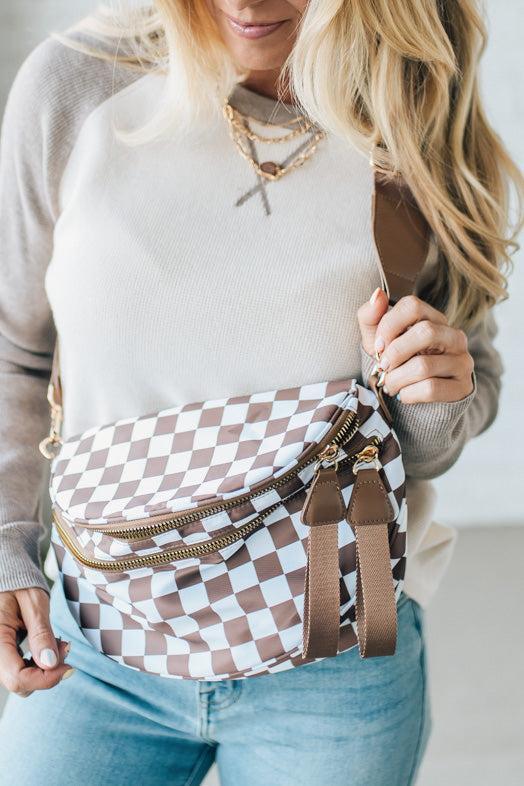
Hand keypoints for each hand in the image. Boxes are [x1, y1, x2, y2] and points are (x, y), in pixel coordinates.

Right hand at [0, 587, 72, 697]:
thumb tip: (51, 663)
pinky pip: (21, 671)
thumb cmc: (19, 587)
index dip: (44, 680)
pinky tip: (49, 647)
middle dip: (48, 672)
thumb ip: (41, 633)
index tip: (68, 667)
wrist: (8, 582)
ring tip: (59, 644)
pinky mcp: (4, 657)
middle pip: (20, 684)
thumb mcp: (33, 603)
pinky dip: (39, 664)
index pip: (16, 678)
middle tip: (65, 647)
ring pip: (22, 680)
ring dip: (45, 668)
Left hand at [357, 289, 474, 403]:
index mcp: (433, 319)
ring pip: (424, 366)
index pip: (412, 306)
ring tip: (390, 385)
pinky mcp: (463, 386)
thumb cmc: (397, 364)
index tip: (378, 346)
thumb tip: (377, 294)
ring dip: (397, 379)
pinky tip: (404, 395)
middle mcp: (454, 336)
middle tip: (383, 367)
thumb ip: (371, 317)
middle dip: (395, 353)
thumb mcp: (378, 341)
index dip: (389, 326)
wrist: (417, 401)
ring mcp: (462, 361)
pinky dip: (408, 394)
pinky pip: (431, 389)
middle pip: (425, 332)